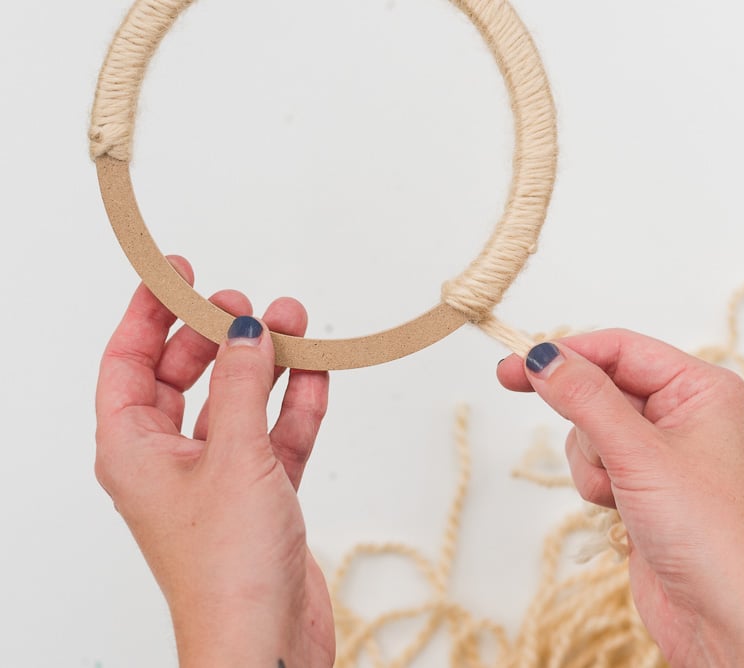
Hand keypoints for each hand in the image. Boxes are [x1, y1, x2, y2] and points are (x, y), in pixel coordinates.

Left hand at [95, 257, 333, 667]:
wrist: (266, 638)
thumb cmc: (228, 567)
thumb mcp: (233, 456)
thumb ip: (242, 385)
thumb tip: (247, 329)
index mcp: (133, 450)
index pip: (129, 362)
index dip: (148, 311)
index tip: (176, 270)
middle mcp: (170, 460)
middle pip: (185, 376)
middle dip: (218, 335)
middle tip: (248, 303)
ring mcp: (218, 477)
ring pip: (238, 401)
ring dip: (266, 364)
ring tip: (296, 323)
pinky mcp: (261, 495)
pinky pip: (277, 433)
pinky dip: (296, 404)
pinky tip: (317, 373)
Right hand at [498, 330, 743, 667]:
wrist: (726, 619)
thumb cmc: (709, 534)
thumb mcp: (639, 454)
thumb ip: (586, 399)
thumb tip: (544, 356)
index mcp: (701, 388)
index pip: (621, 348)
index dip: (567, 351)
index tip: (517, 361)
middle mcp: (686, 413)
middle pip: (602, 384)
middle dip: (580, 413)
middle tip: (511, 382)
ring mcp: (664, 452)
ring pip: (593, 427)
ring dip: (590, 458)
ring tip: (614, 490)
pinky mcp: (646, 486)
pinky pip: (598, 463)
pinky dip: (594, 482)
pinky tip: (617, 509)